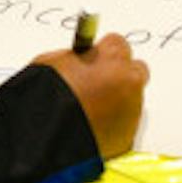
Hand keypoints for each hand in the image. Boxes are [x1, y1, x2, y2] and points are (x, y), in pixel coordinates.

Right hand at [32, 34, 148, 157]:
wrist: (46, 139)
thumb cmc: (45, 98)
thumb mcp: (53, 64)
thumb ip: (75, 59)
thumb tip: (79, 60)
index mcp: (113, 59)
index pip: (118, 43)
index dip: (103, 53)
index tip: (92, 60)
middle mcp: (129, 83)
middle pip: (135, 71)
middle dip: (120, 75)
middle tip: (96, 84)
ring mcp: (131, 112)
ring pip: (131, 100)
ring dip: (116, 103)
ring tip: (88, 113)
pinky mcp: (127, 138)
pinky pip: (124, 126)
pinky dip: (112, 126)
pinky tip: (91, 129)